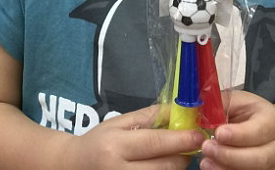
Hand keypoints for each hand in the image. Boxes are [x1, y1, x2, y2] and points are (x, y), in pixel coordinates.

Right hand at [65, 105, 204, 169]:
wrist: (75, 166)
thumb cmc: (99, 141)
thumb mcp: (119, 123)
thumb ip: (149, 116)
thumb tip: (179, 111)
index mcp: (117, 146)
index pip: (156, 143)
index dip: (181, 139)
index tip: (199, 134)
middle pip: (166, 166)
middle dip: (183, 154)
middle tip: (189, 144)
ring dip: (176, 166)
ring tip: (173, 154)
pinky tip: (162, 165)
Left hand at [199, 91, 274, 169]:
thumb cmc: (252, 115)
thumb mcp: (240, 102)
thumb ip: (223, 104)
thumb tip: (201, 107)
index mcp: (272, 121)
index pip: (260, 130)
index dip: (239, 134)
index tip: (219, 133)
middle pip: (259, 158)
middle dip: (230, 156)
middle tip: (207, 148)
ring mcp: (274, 165)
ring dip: (227, 169)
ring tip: (206, 162)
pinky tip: (213, 169)